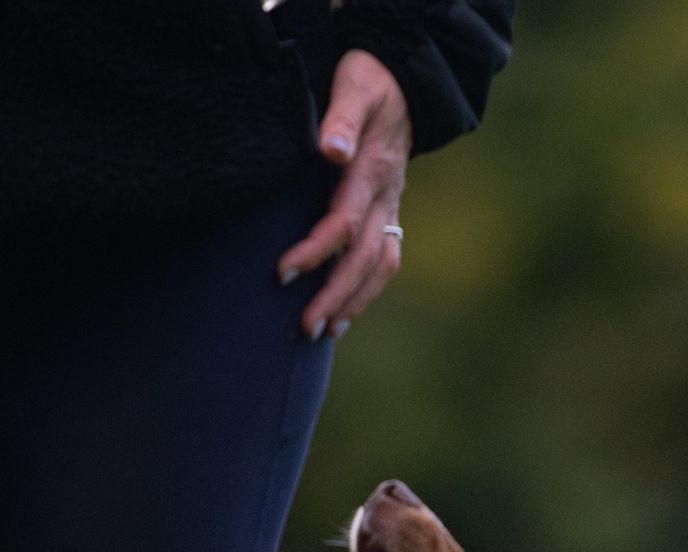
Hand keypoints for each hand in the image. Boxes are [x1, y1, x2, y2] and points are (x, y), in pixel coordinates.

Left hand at [278, 50, 411, 340]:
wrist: (404, 83)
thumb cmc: (368, 82)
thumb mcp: (356, 86)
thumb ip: (343, 117)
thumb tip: (331, 149)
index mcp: (373, 172)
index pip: (342, 223)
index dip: (314, 251)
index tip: (282, 273)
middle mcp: (386, 199)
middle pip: (362, 259)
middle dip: (334, 295)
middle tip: (305, 327)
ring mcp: (391, 210)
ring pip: (378, 268)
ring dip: (352, 303)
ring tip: (324, 332)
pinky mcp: (390, 217)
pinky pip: (383, 264)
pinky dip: (365, 293)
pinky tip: (344, 315)